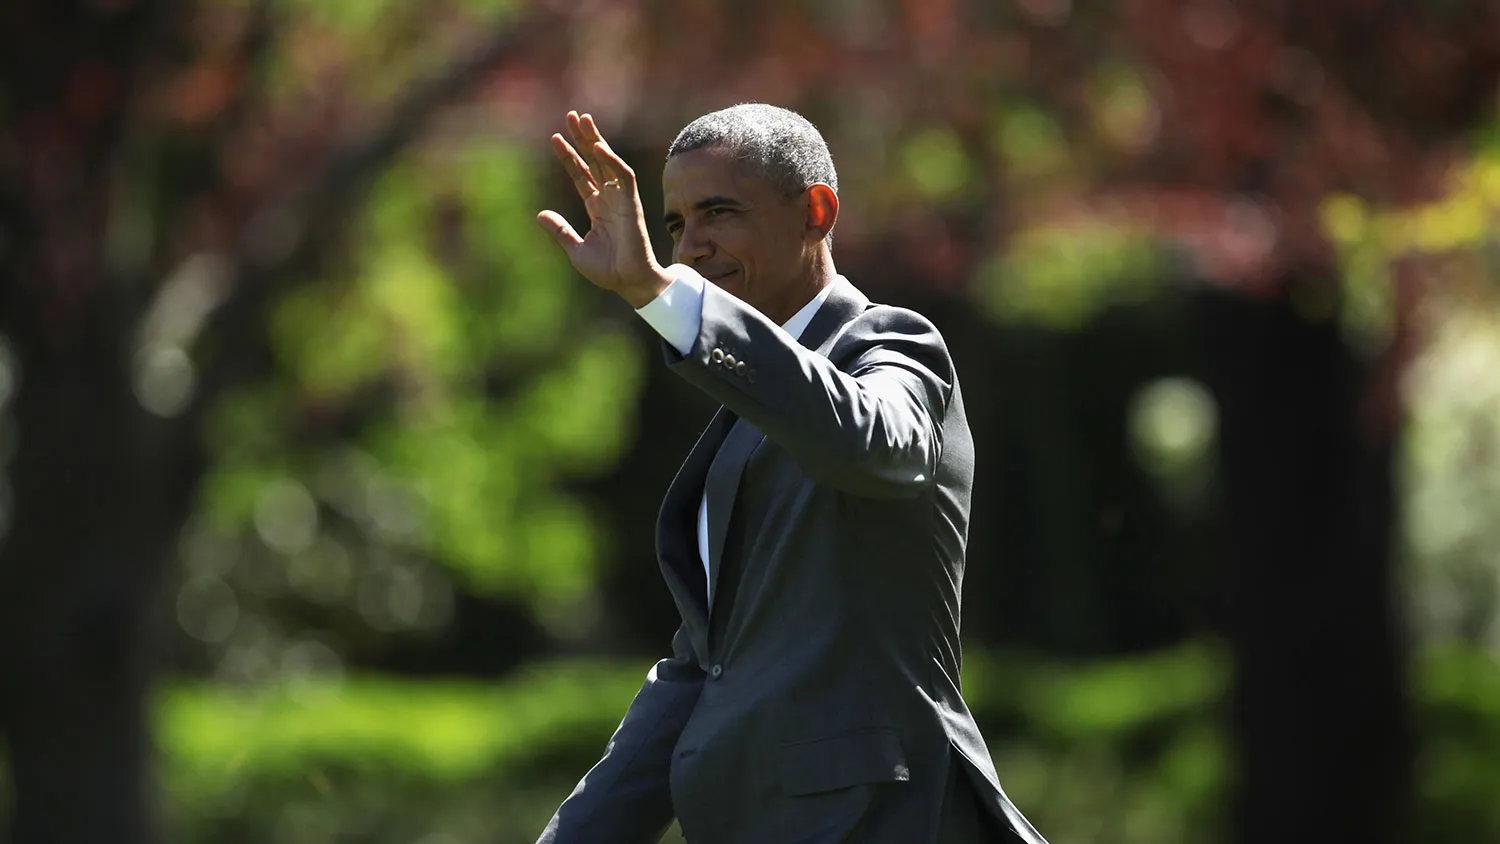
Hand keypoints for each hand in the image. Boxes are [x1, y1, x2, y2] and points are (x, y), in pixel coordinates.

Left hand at [537, 111, 669, 307]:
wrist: (629, 283)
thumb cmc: (608, 271)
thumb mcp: (576, 249)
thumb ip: (561, 230)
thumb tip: (540, 214)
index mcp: (598, 208)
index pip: (582, 175)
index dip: (569, 157)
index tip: (555, 139)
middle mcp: (610, 199)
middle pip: (595, 161)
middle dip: (583, 139)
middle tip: (571, 116)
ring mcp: (621, 200)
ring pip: (608, 162)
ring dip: (596, 140)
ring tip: (583, 120)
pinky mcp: (631, 204)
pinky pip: (623, 176)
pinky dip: (611, 160)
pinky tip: (597, 146)